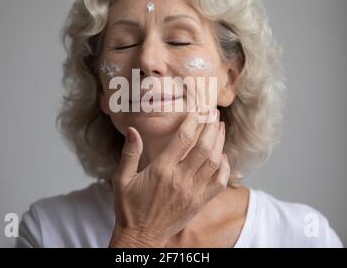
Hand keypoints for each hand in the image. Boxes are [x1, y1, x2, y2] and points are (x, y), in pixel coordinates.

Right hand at [109, 110, 229, 246]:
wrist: (141, 236)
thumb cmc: (130, 207)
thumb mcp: (121, 179)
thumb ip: (129, 153)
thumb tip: (133, 130)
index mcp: (161, 170)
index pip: (183, 139)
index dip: (193, 121)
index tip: (197, 109)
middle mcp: (180, 179)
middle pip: (204, 147)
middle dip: (211, 126)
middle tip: (214, 112)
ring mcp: (193, 192)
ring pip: (214, 162)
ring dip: (220, 142)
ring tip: (221, 127)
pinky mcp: (200, 202)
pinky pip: (220, 182)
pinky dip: (225, 167)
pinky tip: (223, 155)